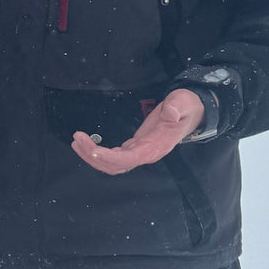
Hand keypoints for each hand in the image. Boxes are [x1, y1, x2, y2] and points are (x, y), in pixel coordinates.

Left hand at [71, 88, 203, 174]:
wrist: (192, 113)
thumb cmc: (186, 108)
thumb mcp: (184, 103)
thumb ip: (176, 108)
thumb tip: (169, 113)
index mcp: (155, 147)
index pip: (129, 159)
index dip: (109, 157)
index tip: (92, 149)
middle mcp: (146, 154)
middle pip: (116, 165)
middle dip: (93, 156)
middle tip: (77, 139)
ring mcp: (140, 152)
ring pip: (113, 164)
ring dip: (93, 156)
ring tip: (77, 142)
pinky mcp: (135, 147)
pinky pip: (115, 157)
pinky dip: (99, 153)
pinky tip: (87, 145)